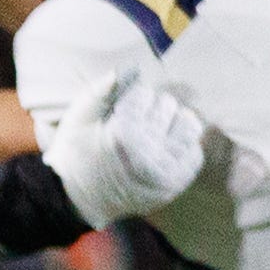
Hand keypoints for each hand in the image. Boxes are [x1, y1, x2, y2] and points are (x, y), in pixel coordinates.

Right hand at [42, 67, 212, 227]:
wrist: (76, 200)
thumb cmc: (75, 156)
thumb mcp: (77, 120)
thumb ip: (99, 92)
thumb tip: (127, 69)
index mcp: (123, 133)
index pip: (146, 94)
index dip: (133, 98)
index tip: (123, 110)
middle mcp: (148, 152)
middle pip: (169, 106)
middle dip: (154, 109)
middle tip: (139, 122)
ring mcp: (164, 170)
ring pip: (189, 127)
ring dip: (174, 123)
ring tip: (158, 132)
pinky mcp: (173, 185)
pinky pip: (194, 154)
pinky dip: (183, 147)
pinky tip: (165, 149)